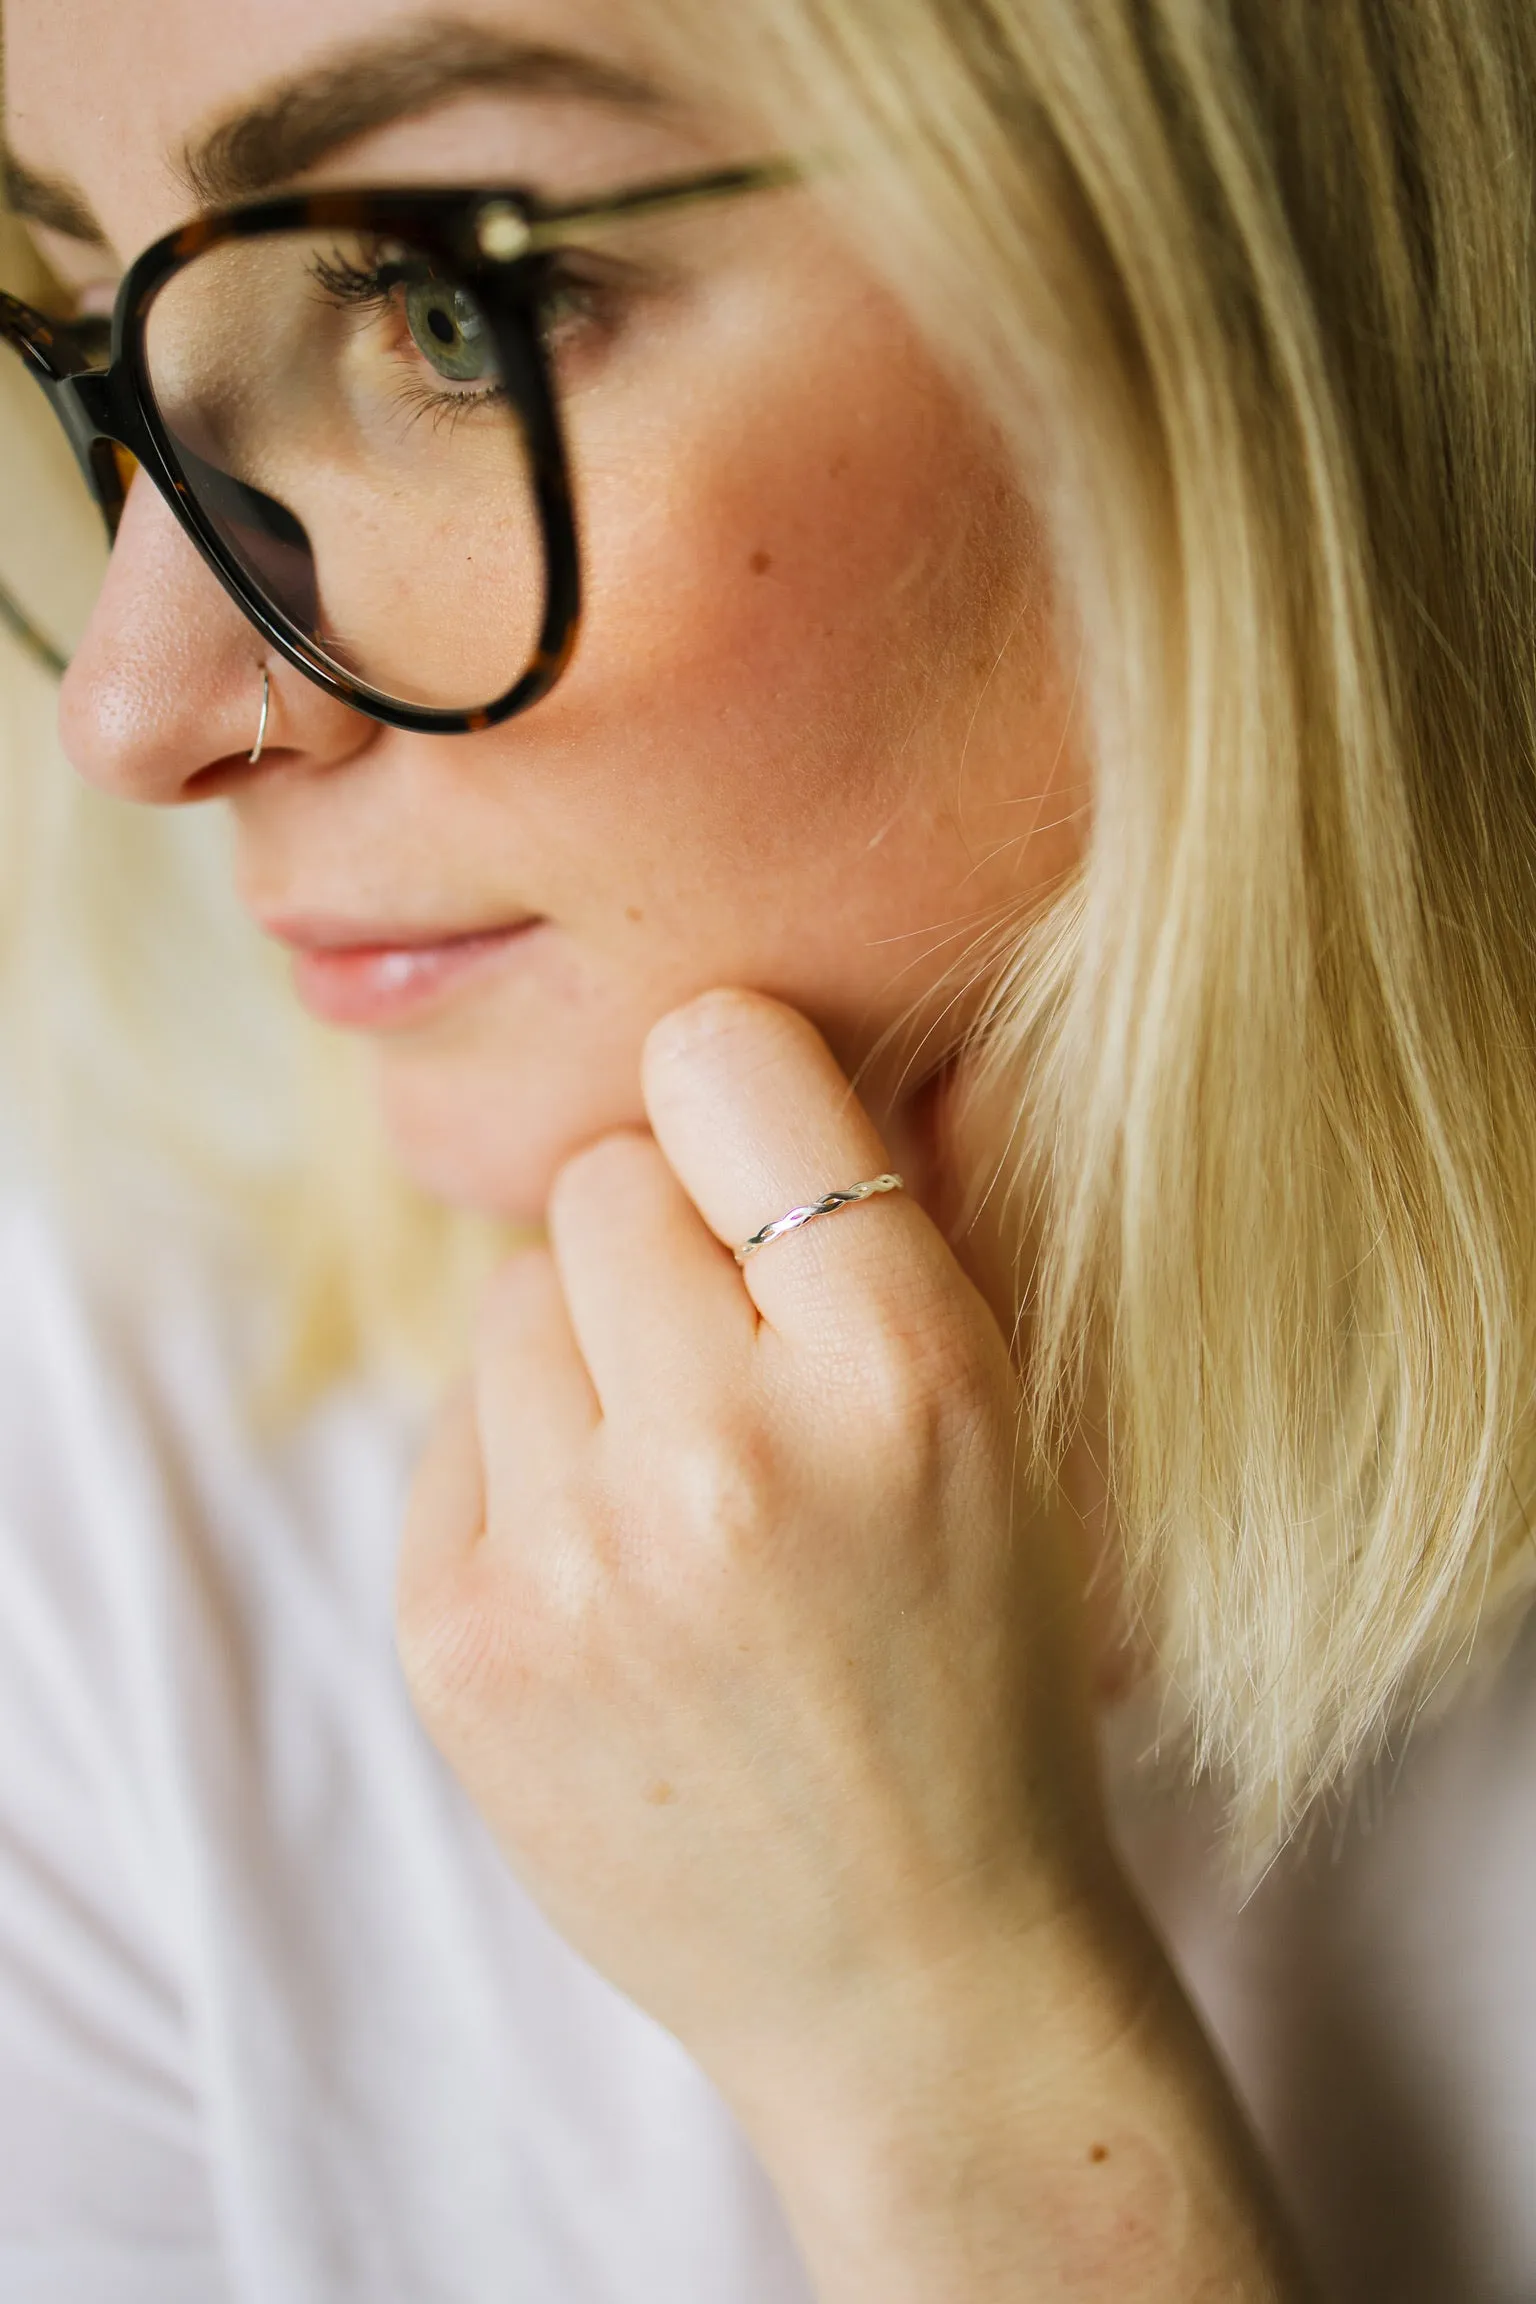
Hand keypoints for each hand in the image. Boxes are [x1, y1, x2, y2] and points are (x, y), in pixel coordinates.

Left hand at [395, 989, 1109, 2115]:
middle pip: (601, 1177)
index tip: (754, 1148)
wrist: (915, 1970)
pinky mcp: (461, 1644)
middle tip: (734, 1366)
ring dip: (588, 1359)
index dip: (742, 1091)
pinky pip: (454, 1430)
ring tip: (677, 1487)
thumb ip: (929, 1210)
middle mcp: (730, 1455)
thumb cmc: (984, 1675)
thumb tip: (822, 1026)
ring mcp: (578, 1561)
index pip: (727, 1065)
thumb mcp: (1020, 1434)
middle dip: (665, 1244)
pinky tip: (614, 1575)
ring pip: (513, 1297)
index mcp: (907, 1376)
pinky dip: (525, 1472)